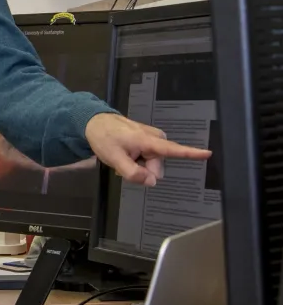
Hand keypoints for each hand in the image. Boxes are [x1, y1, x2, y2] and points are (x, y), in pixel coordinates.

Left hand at [85, 112, 211, 186]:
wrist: (95, 122)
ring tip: (124, 155)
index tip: (209, 154)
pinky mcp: (149, 140)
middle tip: (124, 161)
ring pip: (153, 164)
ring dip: (139, 164)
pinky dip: (138, 159)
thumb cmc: (104, 138)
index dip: (192, 153)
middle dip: (143, 169)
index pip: (174, 150)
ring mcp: (153, 138)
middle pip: (157, 167)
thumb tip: (153, 182)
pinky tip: (126, 153)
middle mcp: (156, 138)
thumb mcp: (114, 159)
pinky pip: (149, 157)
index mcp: (149, 141)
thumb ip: (133, 173)